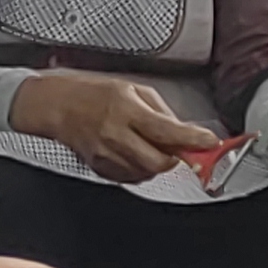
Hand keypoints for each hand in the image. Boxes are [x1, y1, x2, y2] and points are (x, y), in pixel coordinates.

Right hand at [12, 70, 222, 184]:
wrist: (58, 106)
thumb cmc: (93, 94)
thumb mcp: (133, 90)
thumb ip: (161, 112)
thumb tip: (184, 131)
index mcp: (126, 110)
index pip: (168, 131)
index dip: (194, 140)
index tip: (210, 142)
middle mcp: (116, 135)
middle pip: (159, 161)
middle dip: (175, 158)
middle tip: (180, 148)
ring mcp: (106, 155)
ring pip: (147, 172)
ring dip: (157, 162)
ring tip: (150, 144)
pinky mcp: (100, 169)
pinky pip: (131, 177)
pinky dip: (141, 168)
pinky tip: (135, 152)